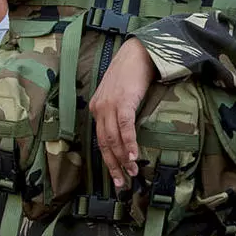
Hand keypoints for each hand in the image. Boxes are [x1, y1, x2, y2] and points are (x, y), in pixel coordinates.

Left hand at [88, 38, 157, 188]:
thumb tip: (126, 133)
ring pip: (113, 139)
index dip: (108, 160)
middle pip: (104, 144)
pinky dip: (129, 143)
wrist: (138, 53)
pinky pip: (125, 127)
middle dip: (113, 166)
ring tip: (132, 172)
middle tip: (122, 182)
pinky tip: (133, 155)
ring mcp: (109, 105)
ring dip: (123, 158)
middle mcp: (99, 108)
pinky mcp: (123, 101)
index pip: (100, 140)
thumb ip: (118, 112)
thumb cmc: (131, 73)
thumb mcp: (119, 95)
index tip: (117, 175)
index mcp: (96, 108)